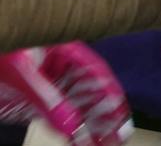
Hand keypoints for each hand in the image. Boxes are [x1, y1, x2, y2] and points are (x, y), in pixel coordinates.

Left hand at [0, 45, 130, 145]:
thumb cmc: (1, 55)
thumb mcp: (23, 74)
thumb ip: (47, 98)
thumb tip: (71, 124)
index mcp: (65, 51)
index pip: (96, 72)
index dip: (111, 93)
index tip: (120, 114)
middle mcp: (62, 69)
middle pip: (91, 92)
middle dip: (106, 114)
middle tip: (119, 136)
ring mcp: (51, 86)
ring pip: (78, 107)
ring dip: (92, 126)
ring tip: (105, 143)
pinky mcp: (37, 101)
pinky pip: (59, 116)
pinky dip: (71, 130)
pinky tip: (80, 140)